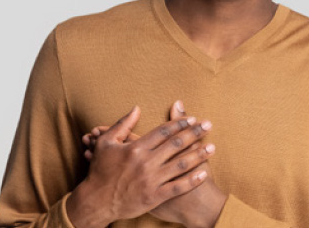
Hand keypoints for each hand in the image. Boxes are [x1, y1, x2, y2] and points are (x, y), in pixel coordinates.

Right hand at [66, 106, 214, 227]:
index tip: (192, 118)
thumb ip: (123, 124)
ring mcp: (151, 180)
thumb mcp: (106, 143)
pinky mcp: (154, 197)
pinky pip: (177, 187)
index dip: (179, 123)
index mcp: (135, 148)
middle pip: (175, 144)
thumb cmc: (100, 170)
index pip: (163, 132)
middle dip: (194, 133)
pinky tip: (204, 173)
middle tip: (208, 125)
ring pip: (180, 165)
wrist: (96, 201)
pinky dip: (192, 180)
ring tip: (212, 147)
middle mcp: (145, 163)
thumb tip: (137, 107)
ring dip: (198, 155)